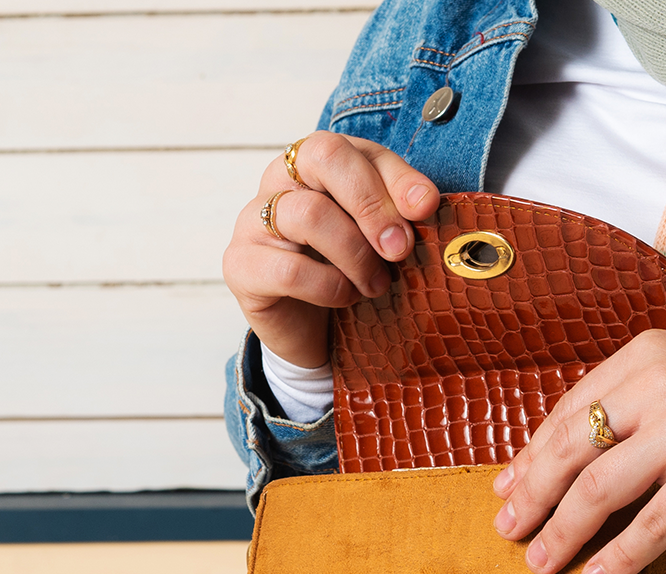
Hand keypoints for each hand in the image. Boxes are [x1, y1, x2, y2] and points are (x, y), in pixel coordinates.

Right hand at [222, 132, 439, 369]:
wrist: (310, 333)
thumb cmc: (347, 273)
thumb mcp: (378, 239)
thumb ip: (397, 214)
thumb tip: (424, 203)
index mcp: (313, 163)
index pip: (352, 148)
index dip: (393, 176)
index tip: (425, 209)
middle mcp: (278, 181)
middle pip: (324, 158)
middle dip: (372, 204)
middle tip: (400, 249)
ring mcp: (252, 221)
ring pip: (309, 214)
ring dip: (356, 255)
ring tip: (377, 285)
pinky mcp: (240, 266)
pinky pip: (290, 269)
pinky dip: (330, 287)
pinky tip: (346, 298)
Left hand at [491, 330, 665, 573]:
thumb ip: (610, 422)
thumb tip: (522, 472)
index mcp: (644, 358)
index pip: (568, 413)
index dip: (530, 459)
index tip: (505, 493)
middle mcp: (663, 382)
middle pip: (572, 450)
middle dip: (533, 497)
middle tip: (508, 532)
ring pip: (599, 489)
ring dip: (563, 532)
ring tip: (541, 563)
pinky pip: (649, 524)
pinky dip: (619, 556)